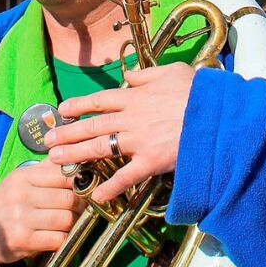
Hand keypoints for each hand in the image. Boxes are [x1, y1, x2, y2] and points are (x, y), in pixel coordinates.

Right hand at [0, 161, 85, 266]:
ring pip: (66, 219)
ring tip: (71, 222)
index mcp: (23, 177)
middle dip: (80, 205)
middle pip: (68, 198)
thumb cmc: (5, 203)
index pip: (63, 174)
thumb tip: (72, 153)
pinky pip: (57, 239)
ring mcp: (21, 218)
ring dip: (74, 223)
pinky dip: (64, 239)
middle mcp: (21, 195)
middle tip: (82, 209)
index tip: (85, 188)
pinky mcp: (22, 240)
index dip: (80, 182)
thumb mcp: (20, 180)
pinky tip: (60, 236)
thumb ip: (45, 169)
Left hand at [44, 62, 195, 203]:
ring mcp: (139, 141)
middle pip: (92, 125)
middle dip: (67, 133)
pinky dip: (109, 187)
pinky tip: (94, 195)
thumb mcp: (172, 71)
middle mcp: (131, 118)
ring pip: (99, 147)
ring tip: (55, 160)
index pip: (100, 100)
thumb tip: (128, 75)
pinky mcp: (151, 162)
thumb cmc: (199, 92)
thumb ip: (146, 74)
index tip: (62, 110)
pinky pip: (125, 176)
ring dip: (75, 153)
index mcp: (136, 96)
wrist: (217, 115)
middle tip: (48, 141)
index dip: (79, 105)